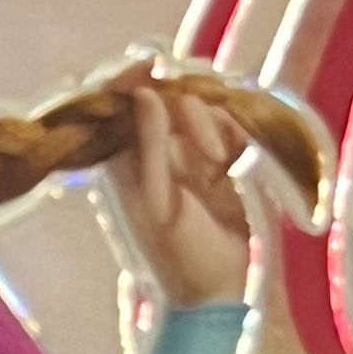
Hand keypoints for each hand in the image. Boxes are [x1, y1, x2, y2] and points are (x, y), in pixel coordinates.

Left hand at [102, 63, 253, 308]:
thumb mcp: (158, 198)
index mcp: (120, 161)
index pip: (116, 105)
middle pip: (164, 98)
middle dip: (188, 111)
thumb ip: (149, 144)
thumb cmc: (177, 250)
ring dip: (213, 127)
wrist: (216, 290)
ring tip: (221, 164)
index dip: (128, 79)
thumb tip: (143, 92)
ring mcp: (184, 155)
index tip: (151, 63)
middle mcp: (149, 152)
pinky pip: (226, 127)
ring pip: (199, 109)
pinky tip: (236, 162)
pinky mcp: (217, 163)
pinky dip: (233, 135)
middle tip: (209, 150)